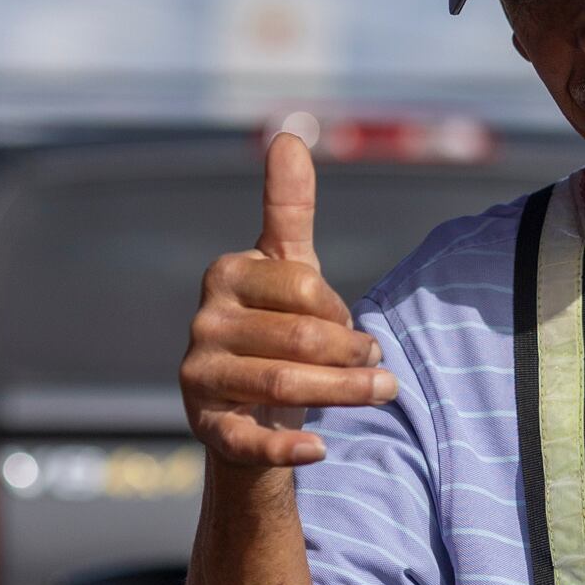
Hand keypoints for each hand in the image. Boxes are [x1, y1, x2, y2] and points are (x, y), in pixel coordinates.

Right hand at [181, 130, 397, 467]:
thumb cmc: (276, 328)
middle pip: (301, 338)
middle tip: (382, 367)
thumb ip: (288, 208)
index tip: (351, 325)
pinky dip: (285, 447)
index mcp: (225, 275)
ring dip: (346, 393)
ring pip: (285, 385)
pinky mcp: (207, 428)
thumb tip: (288, 135)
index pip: (304, 288)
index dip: (341, 310)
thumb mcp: (286, 269)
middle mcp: (203, 323)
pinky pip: (248, 439)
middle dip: (354, 354)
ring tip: (384, 392)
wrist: (250, 408)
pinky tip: (319, 449)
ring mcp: (200, 377)